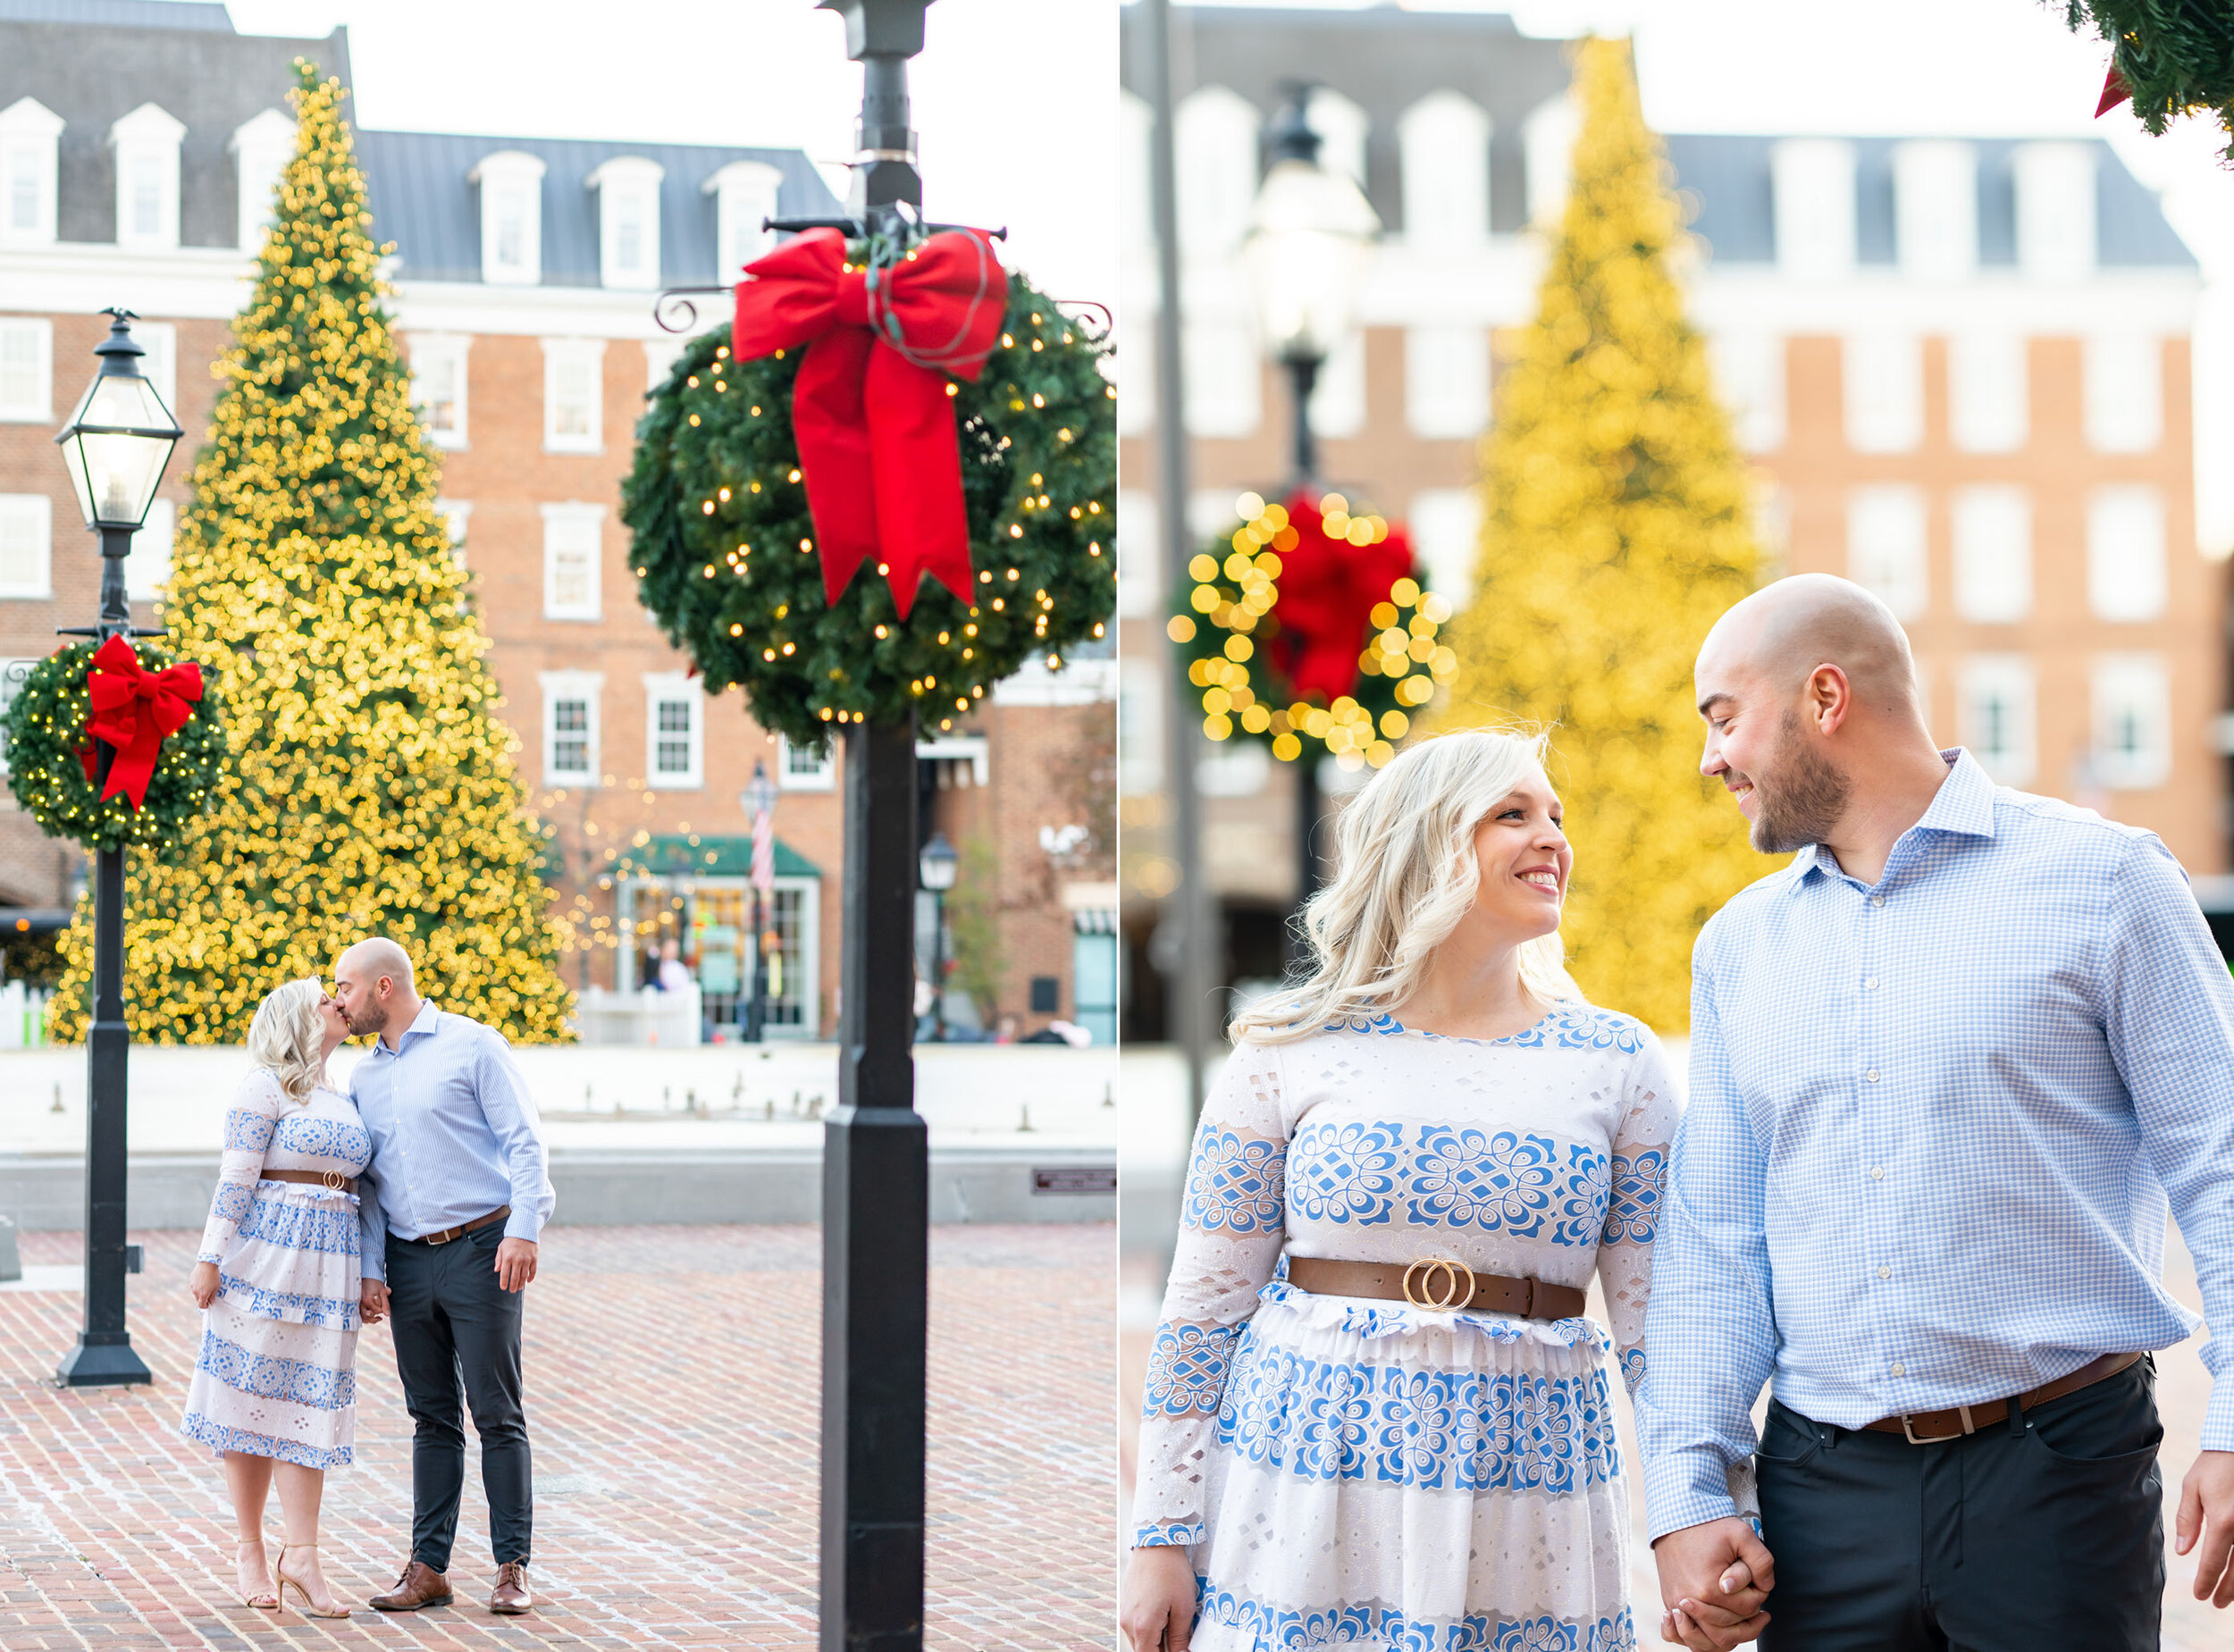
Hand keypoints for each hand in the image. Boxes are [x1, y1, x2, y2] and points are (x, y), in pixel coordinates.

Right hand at [189, 1261, 219, 1309]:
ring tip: (207, 1285)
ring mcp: (192, 1286)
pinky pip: (194, 1286)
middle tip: (209, 1294)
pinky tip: (203, 1280)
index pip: (201, 1305)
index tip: (208, 1304)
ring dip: (200, 1292)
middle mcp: (196, 1292)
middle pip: (198, 1300)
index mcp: (202, 1295)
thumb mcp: (216, 1286)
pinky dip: (198, 1286)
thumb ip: (213, 1296)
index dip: (205, 1306)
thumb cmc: (214, 1275)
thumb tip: (211, 1302)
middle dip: (203, 1299)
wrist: (207, 1264)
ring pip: (196, 1293)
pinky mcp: (191, 1280)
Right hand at [359, 1279, 389, 1324]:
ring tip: (376, 1318)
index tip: (382, 1304)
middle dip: (374, 1316)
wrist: (366, 1277)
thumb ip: (385, 1304)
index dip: (381, 1309)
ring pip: (361, 1318)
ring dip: (369, 1319)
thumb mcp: (382, 1292)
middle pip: (367, 1317)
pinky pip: (357, 1315)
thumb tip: (387, 1315)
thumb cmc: (375, 1283)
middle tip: (379, 1316)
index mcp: (367, 1300)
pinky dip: (363, 1318)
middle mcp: (359, 1303)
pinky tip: (369, 1316)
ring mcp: (355, 1304)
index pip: (377, 1311)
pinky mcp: (353, 1305)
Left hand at [494, 1237, 537, 1291]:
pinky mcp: (534, 1258)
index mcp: (507, 1258)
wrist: (524, 1230)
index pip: (505, 1274)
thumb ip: (499, 1259)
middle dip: (513, 1286)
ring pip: (524, 1276)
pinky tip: (528, 1281)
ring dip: (521, 1283)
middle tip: (512, 1291)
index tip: (503, 1288)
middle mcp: (517, 1260)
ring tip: (518, 1288)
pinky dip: (531, 1277)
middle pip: (515, 1277)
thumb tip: (497, 1270)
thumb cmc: (510, 1240)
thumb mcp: (501, 1248)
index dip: (504, 1283)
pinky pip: (533, 1270)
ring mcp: (527, 1259)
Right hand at [1118, 1544, 1196, 1651]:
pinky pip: (1135, 1625)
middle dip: (1160, 1650)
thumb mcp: (1184, 1607)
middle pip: (1143, 1651)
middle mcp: (1128, 1622)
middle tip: (1178, 1639)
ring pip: (1138, 1639)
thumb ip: (1180, 1637)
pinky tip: (1163, 1613)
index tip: (1179, 1651)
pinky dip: (1148, 1628)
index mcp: (1143, 1627)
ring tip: (1172, 1623)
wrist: (1156, 1541)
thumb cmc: (1172, 1571)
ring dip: (1154, 1640)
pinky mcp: (1125, 1603)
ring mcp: (1124, 1612)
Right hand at [1653, 1517, 1773, 1648]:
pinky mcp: (1669, 1603)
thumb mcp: (1743, 1534)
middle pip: (1730, 1631)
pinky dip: (1698, 1641)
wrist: (1675, 1519)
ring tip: (1744, 1622)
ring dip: (1730, 1636)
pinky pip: (1683, 1638)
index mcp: (1710, 1589)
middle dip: (1747, 1617)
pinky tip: (1712, 1630)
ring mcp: (1676, 1605)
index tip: (1757, 1580)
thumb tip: (1763, 1588)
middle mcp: (1690, 1602)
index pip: (1747, 1609)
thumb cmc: (1710, 1527)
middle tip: (1754, 1597)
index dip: (1759, 1596)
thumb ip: (1761, 1562)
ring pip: (1708, 1643)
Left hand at [2176, 1449, 2233, 1605]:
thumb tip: (2183, 1552)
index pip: (2213, 1561)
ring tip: (2232, 1596)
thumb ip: (2188, 1520)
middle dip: (2228, 1591)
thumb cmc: (2215, 1465)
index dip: (2206, 1581)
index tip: (2200, 1595)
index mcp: (2223, 1520)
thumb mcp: (2193, 1487)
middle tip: (2217, 1604)